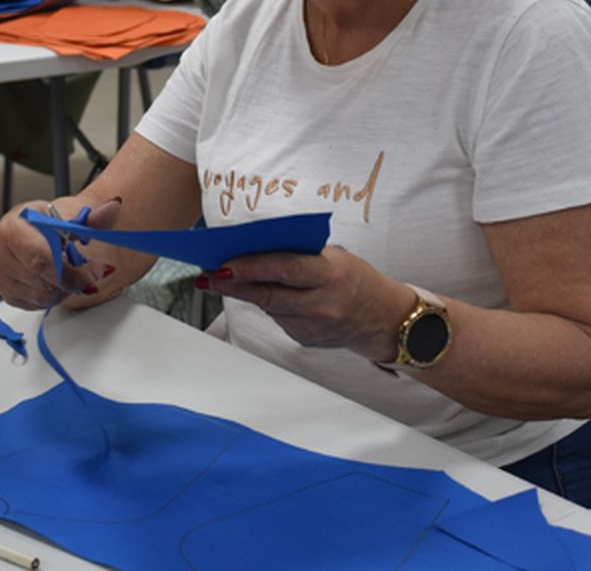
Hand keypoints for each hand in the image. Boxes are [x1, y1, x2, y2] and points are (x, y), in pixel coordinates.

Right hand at [0, 198, 121, 309]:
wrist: (35, 228)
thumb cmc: (48, 222)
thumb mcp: (72, 215)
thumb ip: (94, 217)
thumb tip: (113, 207)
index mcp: (13, 228)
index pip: (41, 259)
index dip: (71, 270)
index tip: (95, 270)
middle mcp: (0, 253)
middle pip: (44, 281)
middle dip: (74, 280)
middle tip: (90, 272)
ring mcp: (0, 276)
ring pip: (43, 296)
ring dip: (64, 289)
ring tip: (68, 270)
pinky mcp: (6, 293)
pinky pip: (36, 304)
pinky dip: (53, 296)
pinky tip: (55, 279)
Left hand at [196, 246, 412, 358]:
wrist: (383, 318)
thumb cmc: (356, 279)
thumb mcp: (335, 257)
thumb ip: (300, 255)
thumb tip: (255, 249)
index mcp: (330, 275)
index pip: (283, 268)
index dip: (250, 267)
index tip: (223, 263)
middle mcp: (321, 304)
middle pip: (268, 295)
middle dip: (232, 285)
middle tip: (207, 276)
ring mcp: (313, 327)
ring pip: (268, 308)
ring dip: (244, 294)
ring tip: (220, 281)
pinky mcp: (306, 340)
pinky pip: (278, 319)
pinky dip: (267, 305)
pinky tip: (260, 294)